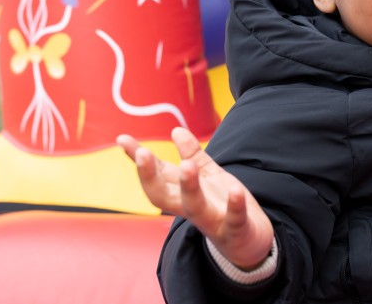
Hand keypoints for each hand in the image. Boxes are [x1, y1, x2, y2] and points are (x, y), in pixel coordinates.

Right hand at [118, 127, 274, 269]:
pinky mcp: (234, 230)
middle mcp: (190, 208)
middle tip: (143, 153)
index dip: (139, 159)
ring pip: (195, 207)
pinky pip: (234, 219)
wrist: (249, 241)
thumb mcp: (208, 175)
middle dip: (150, 176)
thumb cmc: (221, 205)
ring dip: (189, 187)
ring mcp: (212, 221)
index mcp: (181, 194)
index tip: (122, 139)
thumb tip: (176, 130)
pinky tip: (236, 190)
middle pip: (163, 195)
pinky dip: (235, 206)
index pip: (157, 174)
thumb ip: (192, 155)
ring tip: (188, 166)